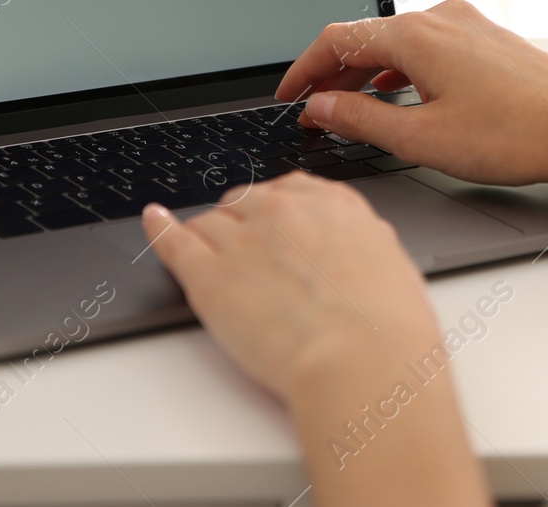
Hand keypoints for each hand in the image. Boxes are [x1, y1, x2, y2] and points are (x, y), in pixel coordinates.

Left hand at [143, 173, 439, 402]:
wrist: (362, 359)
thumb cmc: (387, 328)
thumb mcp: (393, 268)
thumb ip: (363, 249)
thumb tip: (353, 254)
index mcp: (333, 206)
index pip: (291, 189)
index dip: (277, 209)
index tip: (272, 219)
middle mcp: (284, 212)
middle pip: (246, 203)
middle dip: (243, 222)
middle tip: (246, 250)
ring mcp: (243, 241)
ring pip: (210, 223)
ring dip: (208, 235)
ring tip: (205, 249)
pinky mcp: (209, 277)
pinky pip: (174, 241)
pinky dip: (160, 229)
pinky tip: (154, 220)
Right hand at [276, 0, 547, 186]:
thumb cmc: (511, 134)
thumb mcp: (421, 138)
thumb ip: (361, 120)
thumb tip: (322, 108)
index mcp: (416, 36)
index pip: (337, 39)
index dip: (305, 70)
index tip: (290, 97)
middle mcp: (440, 18)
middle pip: (366, 37)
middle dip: (334, 73)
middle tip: (314, 108)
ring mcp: (466, 24)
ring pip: (398, 41)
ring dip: (367, 71)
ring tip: (350, 105)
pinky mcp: (485, 37)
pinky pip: (428, 45)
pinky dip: (401, 67)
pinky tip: (397, 92)